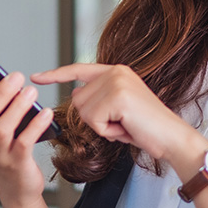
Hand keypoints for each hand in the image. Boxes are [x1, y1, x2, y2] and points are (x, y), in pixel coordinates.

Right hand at [0, 70, 54, 207]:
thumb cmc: (5, 150)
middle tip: (16, 76)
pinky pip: (24, 143)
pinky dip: (35, 126)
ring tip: (31, 91)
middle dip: (0, 94)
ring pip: (3, 129)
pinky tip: (46, 113)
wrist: (17, 187)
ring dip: (17, 108)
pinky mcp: (16, 164)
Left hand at [31, 64, 207, 170]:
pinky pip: (95, 121)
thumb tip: (76, 97)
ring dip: (102, 127)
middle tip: (120, 123)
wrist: (171, 137)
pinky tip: (126, 128)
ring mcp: (116, 82)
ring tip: (125, 125)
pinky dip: (108, 132)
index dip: (56, 74)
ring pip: (85, 112)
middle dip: (95, 119)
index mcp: (115, 71)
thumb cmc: (146, 128)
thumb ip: (99, 98)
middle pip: (78, 100)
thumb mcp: (118, 108)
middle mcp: (115, 72)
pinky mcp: (117, 97)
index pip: (78, 70)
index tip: (36, 76)